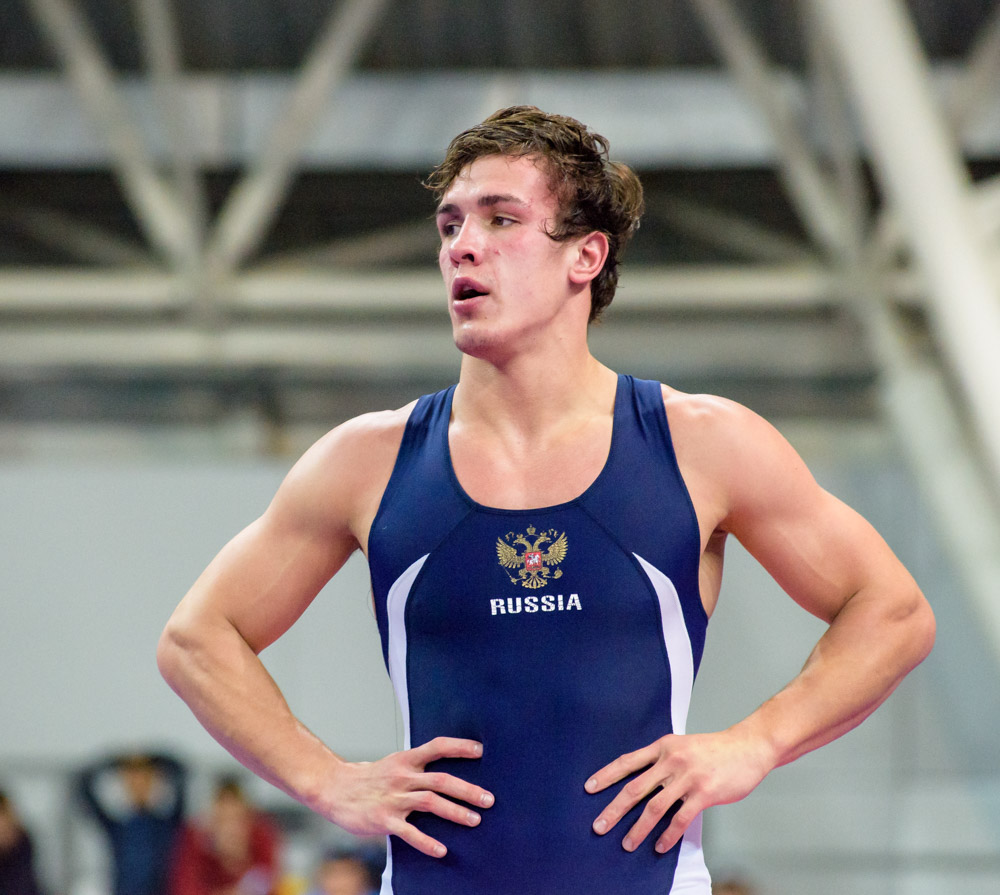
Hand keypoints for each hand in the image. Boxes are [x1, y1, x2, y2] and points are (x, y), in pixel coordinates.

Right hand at [323, 736, 493, 858]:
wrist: (334, 788)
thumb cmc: (368, 778)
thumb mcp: (393, 764)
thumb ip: (415, 768)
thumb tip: (442, 774)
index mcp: (406, 760)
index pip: (437, 747)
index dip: (459, 747)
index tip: (480, 750)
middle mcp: (403, 777)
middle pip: (441, 779)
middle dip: (467, 790)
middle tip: (489, 799)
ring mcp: (394, 798)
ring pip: (430, 802)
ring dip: (455, 812)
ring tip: (475, 820)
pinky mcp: (384, 819)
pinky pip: (409, 832)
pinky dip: (426, 842)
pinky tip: (441, 850)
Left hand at [585, 729, 773, 853]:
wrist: (747, 747)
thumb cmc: (714, 749)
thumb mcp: (682, 746)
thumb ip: (663, 760)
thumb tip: (642, 780)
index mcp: (663, 747)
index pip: (628, 761)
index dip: (607, 775)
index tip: (589, 788)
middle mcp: (671, 760)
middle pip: (635, 788)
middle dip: (614, 809)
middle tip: (599, 826)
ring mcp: (687, 777)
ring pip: (654, 807)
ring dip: (638, 829)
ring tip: (627, 843)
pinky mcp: (703, 793)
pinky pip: (680, 818)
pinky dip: (667, 835)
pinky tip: (659, 846)